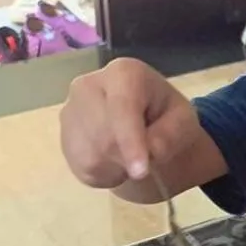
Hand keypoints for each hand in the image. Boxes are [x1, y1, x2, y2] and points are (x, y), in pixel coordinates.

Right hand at [60, 59, 198, 188]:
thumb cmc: (167, 116)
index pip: (122, 108)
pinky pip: (81, 166)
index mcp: (124, 73)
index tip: (141, 172)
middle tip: (147, 158)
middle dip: (129, 158)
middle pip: (104, 137)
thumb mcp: (183, 122)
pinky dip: (104, 172)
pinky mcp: (63, 135)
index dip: (131, 142)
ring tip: (131, 153)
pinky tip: (115, 158)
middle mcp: (87, 85)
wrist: (145, 122)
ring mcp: (70, 110)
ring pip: (91, 156)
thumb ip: (171, 134)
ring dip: (118, 167)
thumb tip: (151, 150)